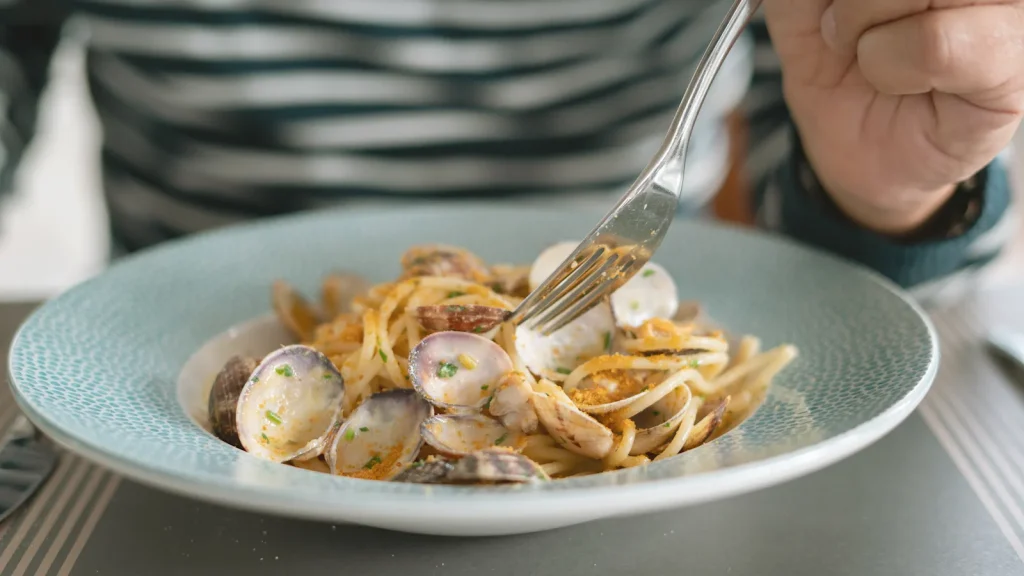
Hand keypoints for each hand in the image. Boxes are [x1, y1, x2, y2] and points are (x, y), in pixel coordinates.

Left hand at [764, 0, 1023, 234]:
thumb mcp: (802, 10)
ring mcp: (1005, 17)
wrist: (860, 156)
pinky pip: (937, 45)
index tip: (828, 13)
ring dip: (859, 29)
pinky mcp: (1013, 69)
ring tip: (869, 58)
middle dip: (849, 4)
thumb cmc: (840, 75)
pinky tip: (895, 80)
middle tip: (845, 35)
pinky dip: (890, 65)